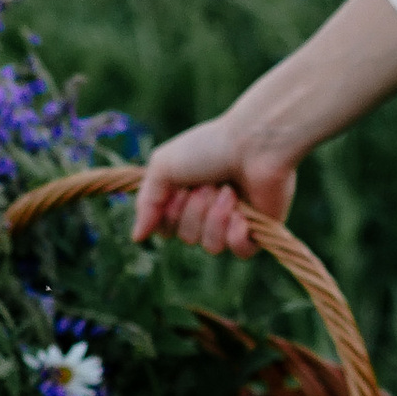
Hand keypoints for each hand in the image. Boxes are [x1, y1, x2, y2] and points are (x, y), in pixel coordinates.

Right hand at [131, 117, 296, 257]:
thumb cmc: (209, 148)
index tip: (178, 189)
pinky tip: (243, 213)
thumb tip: (137, 238)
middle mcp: (208, 211)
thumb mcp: (164, 166)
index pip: (165, 229)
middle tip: (209, 183)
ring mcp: (234, 221)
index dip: (168, 214)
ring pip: (211, 246)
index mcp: (185, 196)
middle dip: (195, 210)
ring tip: (228, 191)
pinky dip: (237, 233)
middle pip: (186, 237)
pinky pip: (240, 252)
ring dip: (216, 217)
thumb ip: (146, 203)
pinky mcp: (259, 230)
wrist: (256, 143)